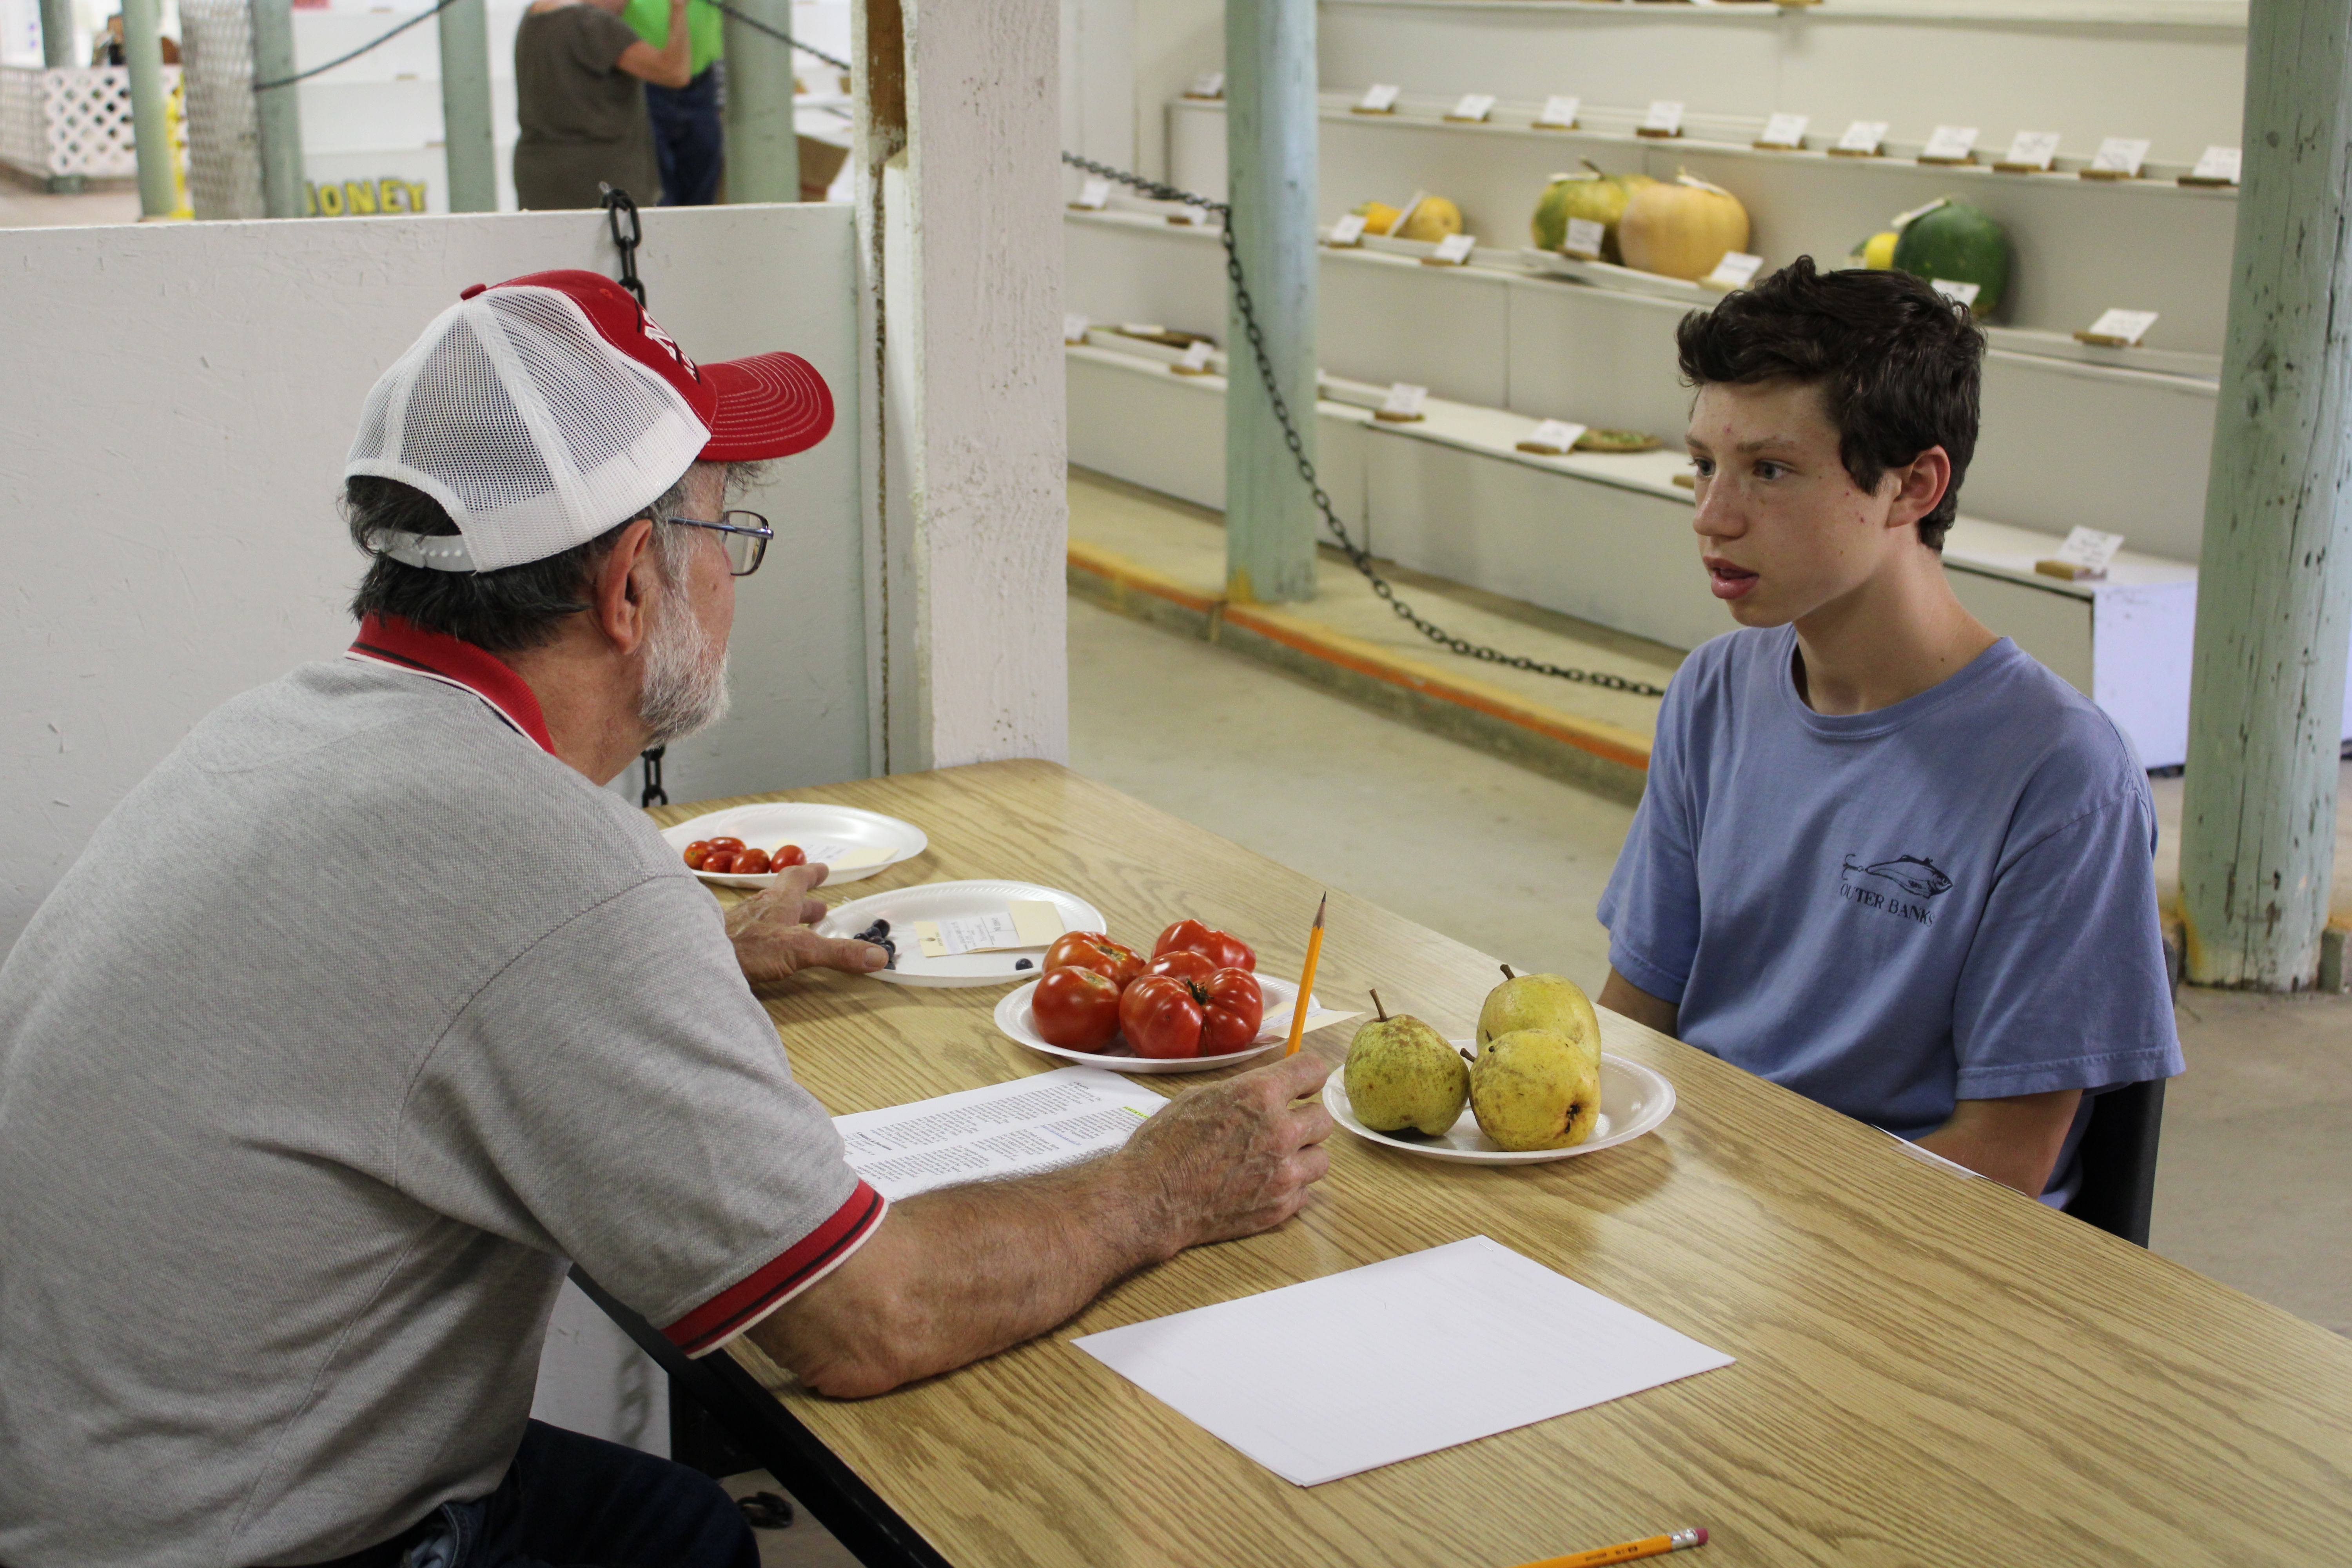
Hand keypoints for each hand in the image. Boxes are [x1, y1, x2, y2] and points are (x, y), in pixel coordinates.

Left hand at [723, 861, 889, 981]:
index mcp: (777, 902)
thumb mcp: (800, 949)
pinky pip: (751, 935)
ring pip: (766, 916)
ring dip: (784, 920)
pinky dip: (764, 939)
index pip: (796, 878)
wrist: (695, 963)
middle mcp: (757, 909)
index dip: (811, 873)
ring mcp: (739, 926)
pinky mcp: (725, 944)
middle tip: (819, 908)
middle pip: (783, 898)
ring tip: (796, 929)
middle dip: (804, 903)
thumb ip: (838, 953)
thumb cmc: (744, 948)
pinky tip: (764, 951)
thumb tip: (876, 955)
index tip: (823, 869)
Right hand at [1116, 1051, 1335, 1255]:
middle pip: (1323, 1118)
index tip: (1304, 1084)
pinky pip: (1305, 1191)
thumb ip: (1242, 1093)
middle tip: (1284, 1126)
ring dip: (1302, 1155)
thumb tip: (1265, 1091)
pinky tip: (1263, 1183)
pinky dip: (1290, 1187)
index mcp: (1259, 1095)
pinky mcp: (1281, 1206)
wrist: (1152, 1198)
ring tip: (1275, 1158)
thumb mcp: (1200, 1097)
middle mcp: (1280, 1131)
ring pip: (1322, 1158)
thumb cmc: (1165, 1145)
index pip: (1312, 1070)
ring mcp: (1284, 1173)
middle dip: (1304, 1119)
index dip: (1308, 1076)